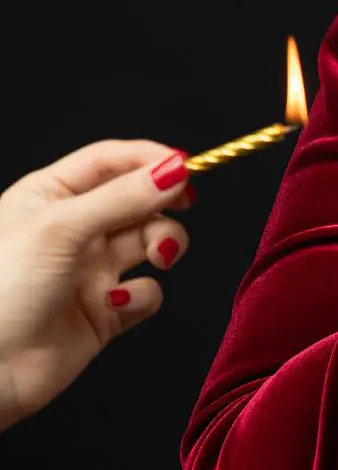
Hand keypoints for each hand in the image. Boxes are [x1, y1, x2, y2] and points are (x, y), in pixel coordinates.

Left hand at [0, 141, 192, 430]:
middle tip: (186, 204)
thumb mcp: (62, 228)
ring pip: (149, 241)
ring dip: (163, 243)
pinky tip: (116, 303)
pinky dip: (142, 295)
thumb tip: (175, 170)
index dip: (149, 159)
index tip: (188, 165)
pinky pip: (146, 292)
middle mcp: (73, 229)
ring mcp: (90, 269)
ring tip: (161, 256)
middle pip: (136, 199)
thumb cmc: (3, 291)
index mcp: (49, 196)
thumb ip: (122, 197)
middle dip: (162, 203)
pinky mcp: (106, 310)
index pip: (110, 161)